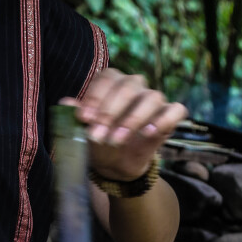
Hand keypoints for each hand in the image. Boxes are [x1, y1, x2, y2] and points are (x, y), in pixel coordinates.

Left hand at [67, 69, 187, 181]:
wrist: (115, 163)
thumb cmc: (98, 140)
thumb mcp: (83, 131)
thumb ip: (76, 116)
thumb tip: (65, 103)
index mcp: (112, 83)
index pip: (107, 78)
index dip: (95, 97)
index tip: (84, 119)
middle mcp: (134, 86)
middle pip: (128, 86)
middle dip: (110, 111)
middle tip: (98, 134)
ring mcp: (154, 99)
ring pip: (152, 97)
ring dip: (133, 119)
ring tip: (117, 139)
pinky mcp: (170, 116)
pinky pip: (176, 110)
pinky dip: (164, 119)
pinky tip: (149, 133)